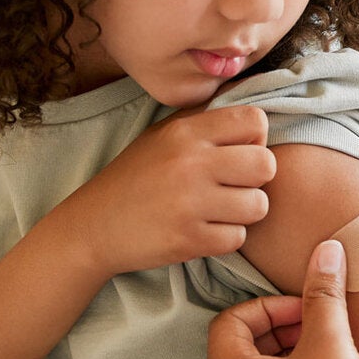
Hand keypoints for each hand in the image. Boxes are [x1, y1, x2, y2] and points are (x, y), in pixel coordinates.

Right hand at [52, 105, 275, 276]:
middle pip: (266, 164)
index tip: (238, 154)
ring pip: (259, 205)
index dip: (256, 139)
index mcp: (185, 132)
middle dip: (256, 179)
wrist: (92, 226)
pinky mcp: (189, 240)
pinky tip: (205, 230)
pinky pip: (238, 237)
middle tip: (234, 186)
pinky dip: (226, 237)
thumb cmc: (136, 177)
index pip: (255, 121)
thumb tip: (256, 118)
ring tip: (219, 210)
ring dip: (244, 212)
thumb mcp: (163, 136)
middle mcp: (190, 163)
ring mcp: (190, 203)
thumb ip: (206, 123)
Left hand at [206, 241, 358, 358]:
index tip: (304, 308)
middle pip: (242, 345)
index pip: (230, 321)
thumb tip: (326, 252)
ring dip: (291, 352)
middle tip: (318, 325)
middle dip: (283, 327)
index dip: (269, 306)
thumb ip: (324, 297)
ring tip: (328, 350)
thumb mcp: (332, 347)